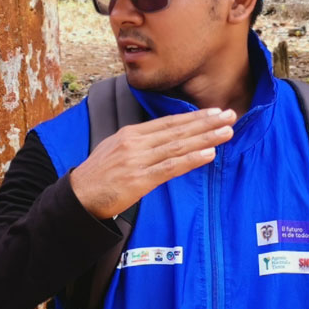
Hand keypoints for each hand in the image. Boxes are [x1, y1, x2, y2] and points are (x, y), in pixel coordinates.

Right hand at [69, 108, 235, 218]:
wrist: (78, 196)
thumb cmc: (98, 176)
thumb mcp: (115, 149)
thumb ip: (139, 143)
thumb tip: (162, 140)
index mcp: (131, 134)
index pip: (168, 122)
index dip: (193, 117)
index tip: (214, 112)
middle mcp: (136, 143)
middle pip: (177, 130)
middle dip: (206, 122)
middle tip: (229, 115)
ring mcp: (138, 160)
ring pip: (178, 145)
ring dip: (205, 138)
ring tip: (226, 131)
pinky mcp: (139, 179)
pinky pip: (171, 167)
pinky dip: (192, 159)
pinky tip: (209, 153)